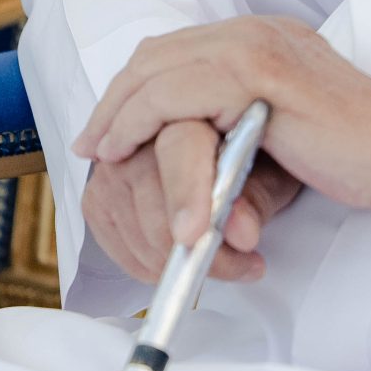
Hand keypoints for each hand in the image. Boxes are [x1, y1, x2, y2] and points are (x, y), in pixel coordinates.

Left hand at [73, 14, 370, 237]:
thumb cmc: (361, 155)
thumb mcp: (288, 128)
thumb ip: (242, 123)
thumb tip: (192, 150)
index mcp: (266, 37)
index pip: (181, 50)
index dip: (138, 87)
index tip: (110, 127)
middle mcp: (259, 30)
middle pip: (159, 54)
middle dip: (116, 98)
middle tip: (90, 142)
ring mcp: (259, 46)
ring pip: (159, 70)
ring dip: (119, 113)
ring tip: (99, 151)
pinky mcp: (260, 73)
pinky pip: (176, 94)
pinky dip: (141, 123)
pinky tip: (125, 149)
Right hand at [82, 137, 300, 282]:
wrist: (229, 157)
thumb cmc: (255, 163)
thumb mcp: (273, 176)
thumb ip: (256, 200)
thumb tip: (241, 232)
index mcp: (194, 106)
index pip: (178, 147)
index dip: (185, 194)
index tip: (193, 236)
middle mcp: (144, 127)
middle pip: (149, 192)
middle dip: (192, 244)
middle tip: (237, 263)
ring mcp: (115, 159)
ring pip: (130, 221)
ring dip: (173, 258)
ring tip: (215, 260)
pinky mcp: (97, 190)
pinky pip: (111, 237)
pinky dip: (144, 261)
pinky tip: (176, 258)